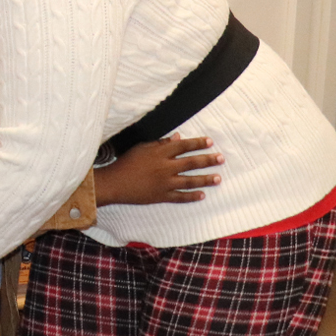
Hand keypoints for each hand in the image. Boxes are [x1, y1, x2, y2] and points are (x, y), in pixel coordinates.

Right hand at [95, 133, 222, 205]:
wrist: (114, 183)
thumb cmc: (125, 162)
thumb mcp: (141, 147)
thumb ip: (160, 143)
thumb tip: (177, 138)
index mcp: (160, 153)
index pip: (183, 146)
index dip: (198, 143)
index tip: (210, 142)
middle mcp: (165, 167)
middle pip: (191, 162)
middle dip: (208, 160)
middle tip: (221, 159)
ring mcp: (164, 183)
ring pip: (190, 180)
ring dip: (205, 179)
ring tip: (218, 179)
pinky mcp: (161, 196)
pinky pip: (180, 197)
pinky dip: (192, 196)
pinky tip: (202, 195)